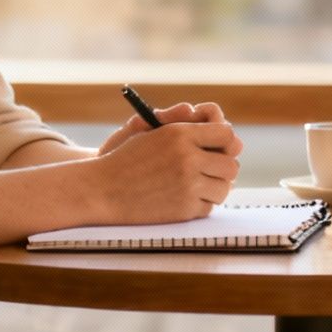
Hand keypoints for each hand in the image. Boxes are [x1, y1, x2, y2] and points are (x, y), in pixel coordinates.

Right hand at [89, 102, 241, 223]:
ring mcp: (188, 186)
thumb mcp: (150, 130)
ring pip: (224, 188)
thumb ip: (184, 123)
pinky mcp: (184, 209)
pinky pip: (209, 207)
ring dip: (215, 187)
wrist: (100, 189)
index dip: (225, 142)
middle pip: (231, 165)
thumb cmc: (125, 157)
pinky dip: (200, 204)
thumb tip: (218, 121)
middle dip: (223, 168)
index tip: (217, 148)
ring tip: (199, 184)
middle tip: (210, 169)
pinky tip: (185, 198)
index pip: (227, 134)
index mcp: (180, 134)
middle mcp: (188, 158)